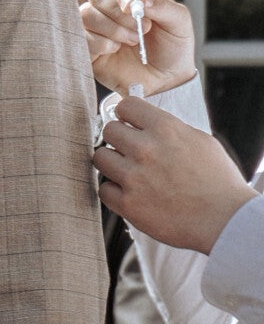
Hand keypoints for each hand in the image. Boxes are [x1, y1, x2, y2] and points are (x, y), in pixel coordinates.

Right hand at [83, 0, 195, 96]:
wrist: (165, 80)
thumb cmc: (173, 46)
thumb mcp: (180, 22)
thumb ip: (163, 5)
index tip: (131, 6)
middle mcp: (112, 4)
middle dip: (117, 12)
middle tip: (141, 28)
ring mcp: (97, 25)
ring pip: (86, 13)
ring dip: (112, 29)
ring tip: (133, 41)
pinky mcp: (87, 45)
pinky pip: (81, 36)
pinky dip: (100, 43)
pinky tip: (115, 50)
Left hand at [94, 92, 254, 251]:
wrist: (224, 218)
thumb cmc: (218, 182)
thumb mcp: (201, 141)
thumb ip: (172, 131)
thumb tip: (151, 126)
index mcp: (166, 129)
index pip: (127, 105)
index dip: (126, 114)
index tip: (127, 122)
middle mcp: (146, 149)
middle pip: (109, 130)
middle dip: (118, 139)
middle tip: (128, 150)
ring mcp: (133, 177)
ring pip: (100, 158)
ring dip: (112, 164)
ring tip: (128, 172)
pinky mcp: (127, 203)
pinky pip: (103, 189)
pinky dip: (114, 191)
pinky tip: (130, 193)